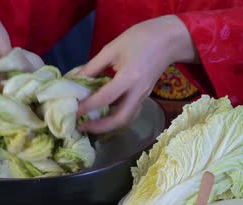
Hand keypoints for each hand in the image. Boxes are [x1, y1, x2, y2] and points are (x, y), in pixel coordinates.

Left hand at [77, 15, 198, 133]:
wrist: (169, 40)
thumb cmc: (140, 39)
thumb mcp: (112, 48)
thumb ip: (93, 66)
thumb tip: (75, 81)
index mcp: (129, 77)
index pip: (106, 97)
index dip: (88, 106)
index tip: (73, 111)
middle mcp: (138, 92)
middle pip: (121, 120)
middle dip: (100, 127)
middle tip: (82, 126)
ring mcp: (143, 96)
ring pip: (127, 119)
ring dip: (108, 126)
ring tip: (91, 124)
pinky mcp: (144, 96)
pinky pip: (130, 113)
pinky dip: (116, 118)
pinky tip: (103, 115)